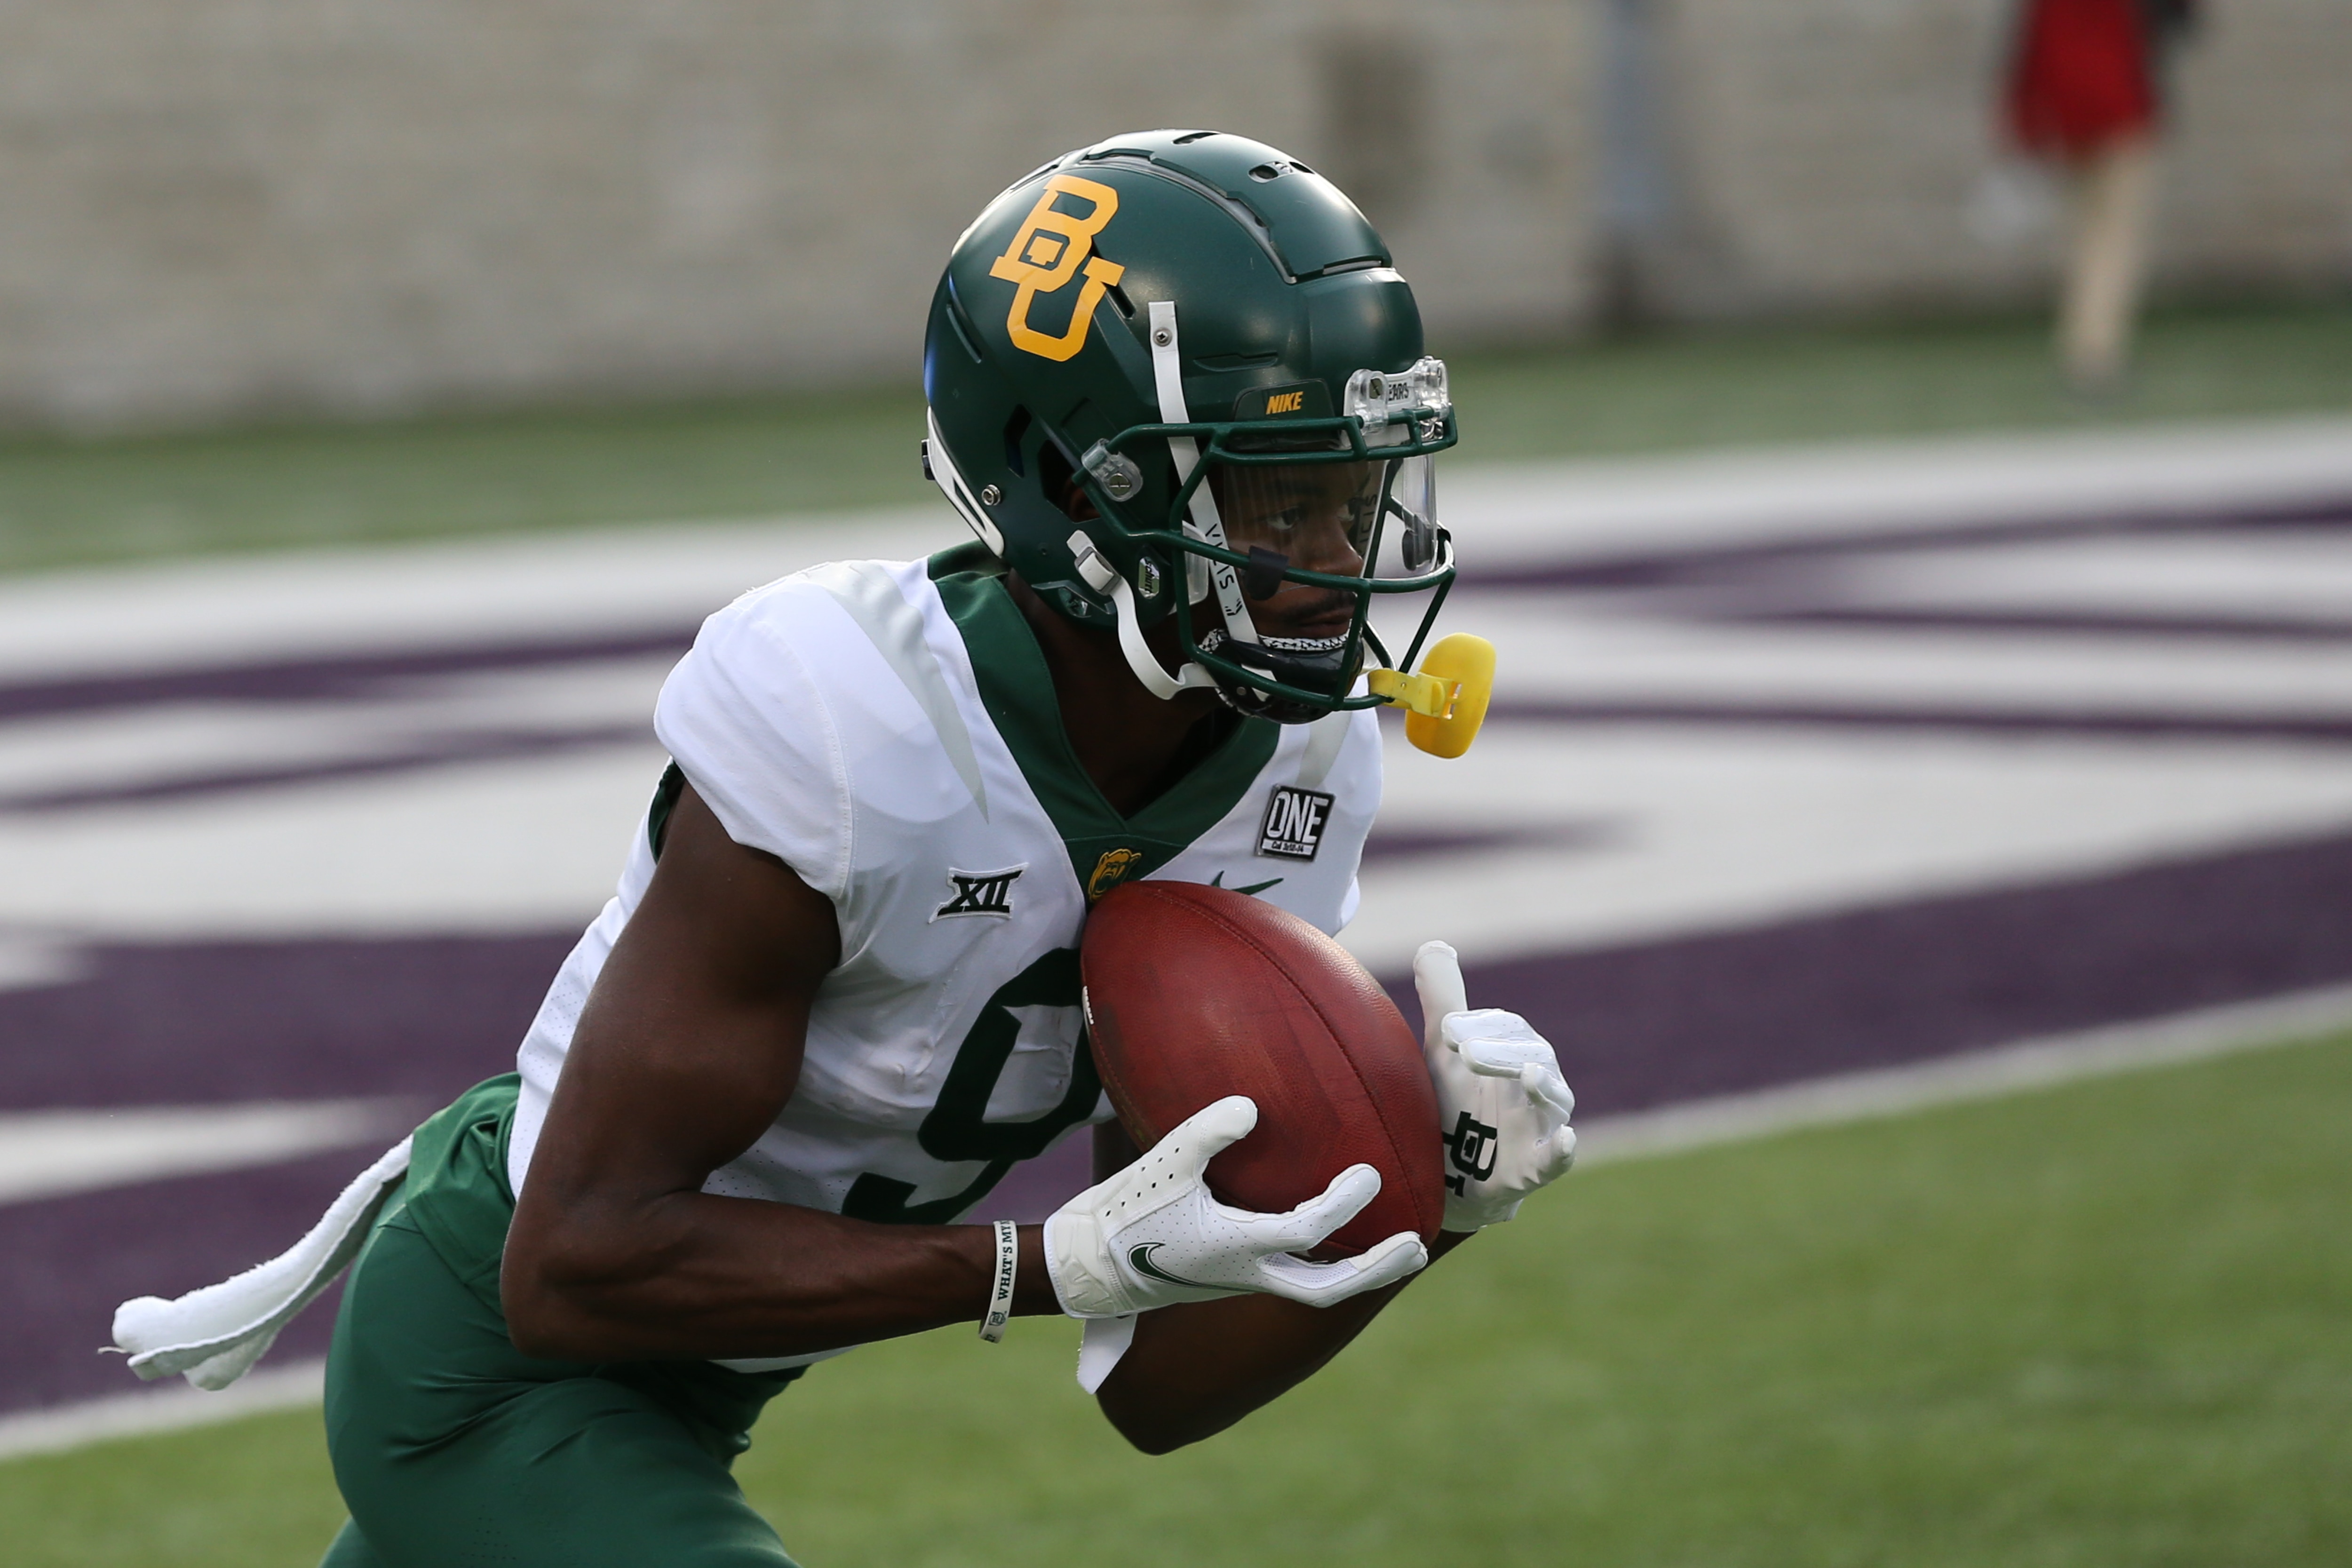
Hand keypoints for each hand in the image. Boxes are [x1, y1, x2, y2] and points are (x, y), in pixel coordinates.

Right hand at [1043, 1096, 1428, 1318]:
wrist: (1088, 1267)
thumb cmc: (1122, 1212)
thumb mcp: (1160, 1164)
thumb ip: (1205, 1133)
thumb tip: (1251, 1106)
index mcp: (1235, 1248)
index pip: (1307, 1230)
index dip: (1344, 1203)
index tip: (1370, 1172)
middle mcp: (1246, 1275)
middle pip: (1328, 1289)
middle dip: (1376, 1271)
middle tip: (1417, 1248)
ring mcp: (1240, 1282)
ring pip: (1312, 1289)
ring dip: (1357, 1273)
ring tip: (1396, 1252)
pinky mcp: (1230, 1279)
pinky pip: (1290, 1275)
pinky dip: (1323, 1261)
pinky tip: (1332, 1237)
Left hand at [1414, 940, 1577, 1231]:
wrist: (1446, 1175)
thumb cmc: (1452, 1104)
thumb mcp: (1442, 1051)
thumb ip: (1443, 999)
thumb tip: (1434, 945)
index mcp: (1513, 1054)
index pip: (1509, 1030)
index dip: (1482, 1027)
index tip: (1447, 1032)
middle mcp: (1533, 1088)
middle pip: (1535, 1059)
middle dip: (1503, 1053)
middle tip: (1466, 1053)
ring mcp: (1536, 1129)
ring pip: (1554, 1103)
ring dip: (1543, 1087)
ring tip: (1529, 1073)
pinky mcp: (1532, 1169)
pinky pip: (1556, 1159)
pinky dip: (1563, 1150)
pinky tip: (1566, 1139)